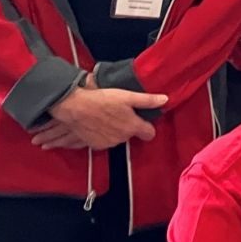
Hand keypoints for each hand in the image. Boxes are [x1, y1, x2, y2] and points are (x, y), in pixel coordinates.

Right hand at [38, 86, 167, 148]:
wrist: (75, 107)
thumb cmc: (102, 100)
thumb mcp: (127, 96)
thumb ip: (147, 100)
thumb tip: (165, 100)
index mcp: (132, 127)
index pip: (149, 134)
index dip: (148, 127)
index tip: (144, 120)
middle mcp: (122, 138)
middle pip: (131, 134)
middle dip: (128, 126)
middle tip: (120, 113)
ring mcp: (108, 143)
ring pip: (117, 138)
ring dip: (115, 130)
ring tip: (107, 117)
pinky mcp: (94, 145)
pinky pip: (104, 141)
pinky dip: (103, 135)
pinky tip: (98, 124)